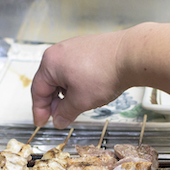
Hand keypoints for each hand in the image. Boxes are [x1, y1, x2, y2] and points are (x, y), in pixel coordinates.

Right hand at [30, 22, 169, 127]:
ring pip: (62, 75)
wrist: (131, 55)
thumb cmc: (103, 74)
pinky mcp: (87, 47)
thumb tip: (58, 120)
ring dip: (64, 93)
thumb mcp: (80, 101)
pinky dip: (75, 83)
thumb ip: (65, 113)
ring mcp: (74, 47)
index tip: (41, 122)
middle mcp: (59, 51)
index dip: (39, 110)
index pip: (38, 90)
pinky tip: (84, 92)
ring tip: (73, 107)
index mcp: (50, 62)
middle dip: (53, 102)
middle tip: (58, 118)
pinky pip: (74, 68)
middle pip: (48, 81)